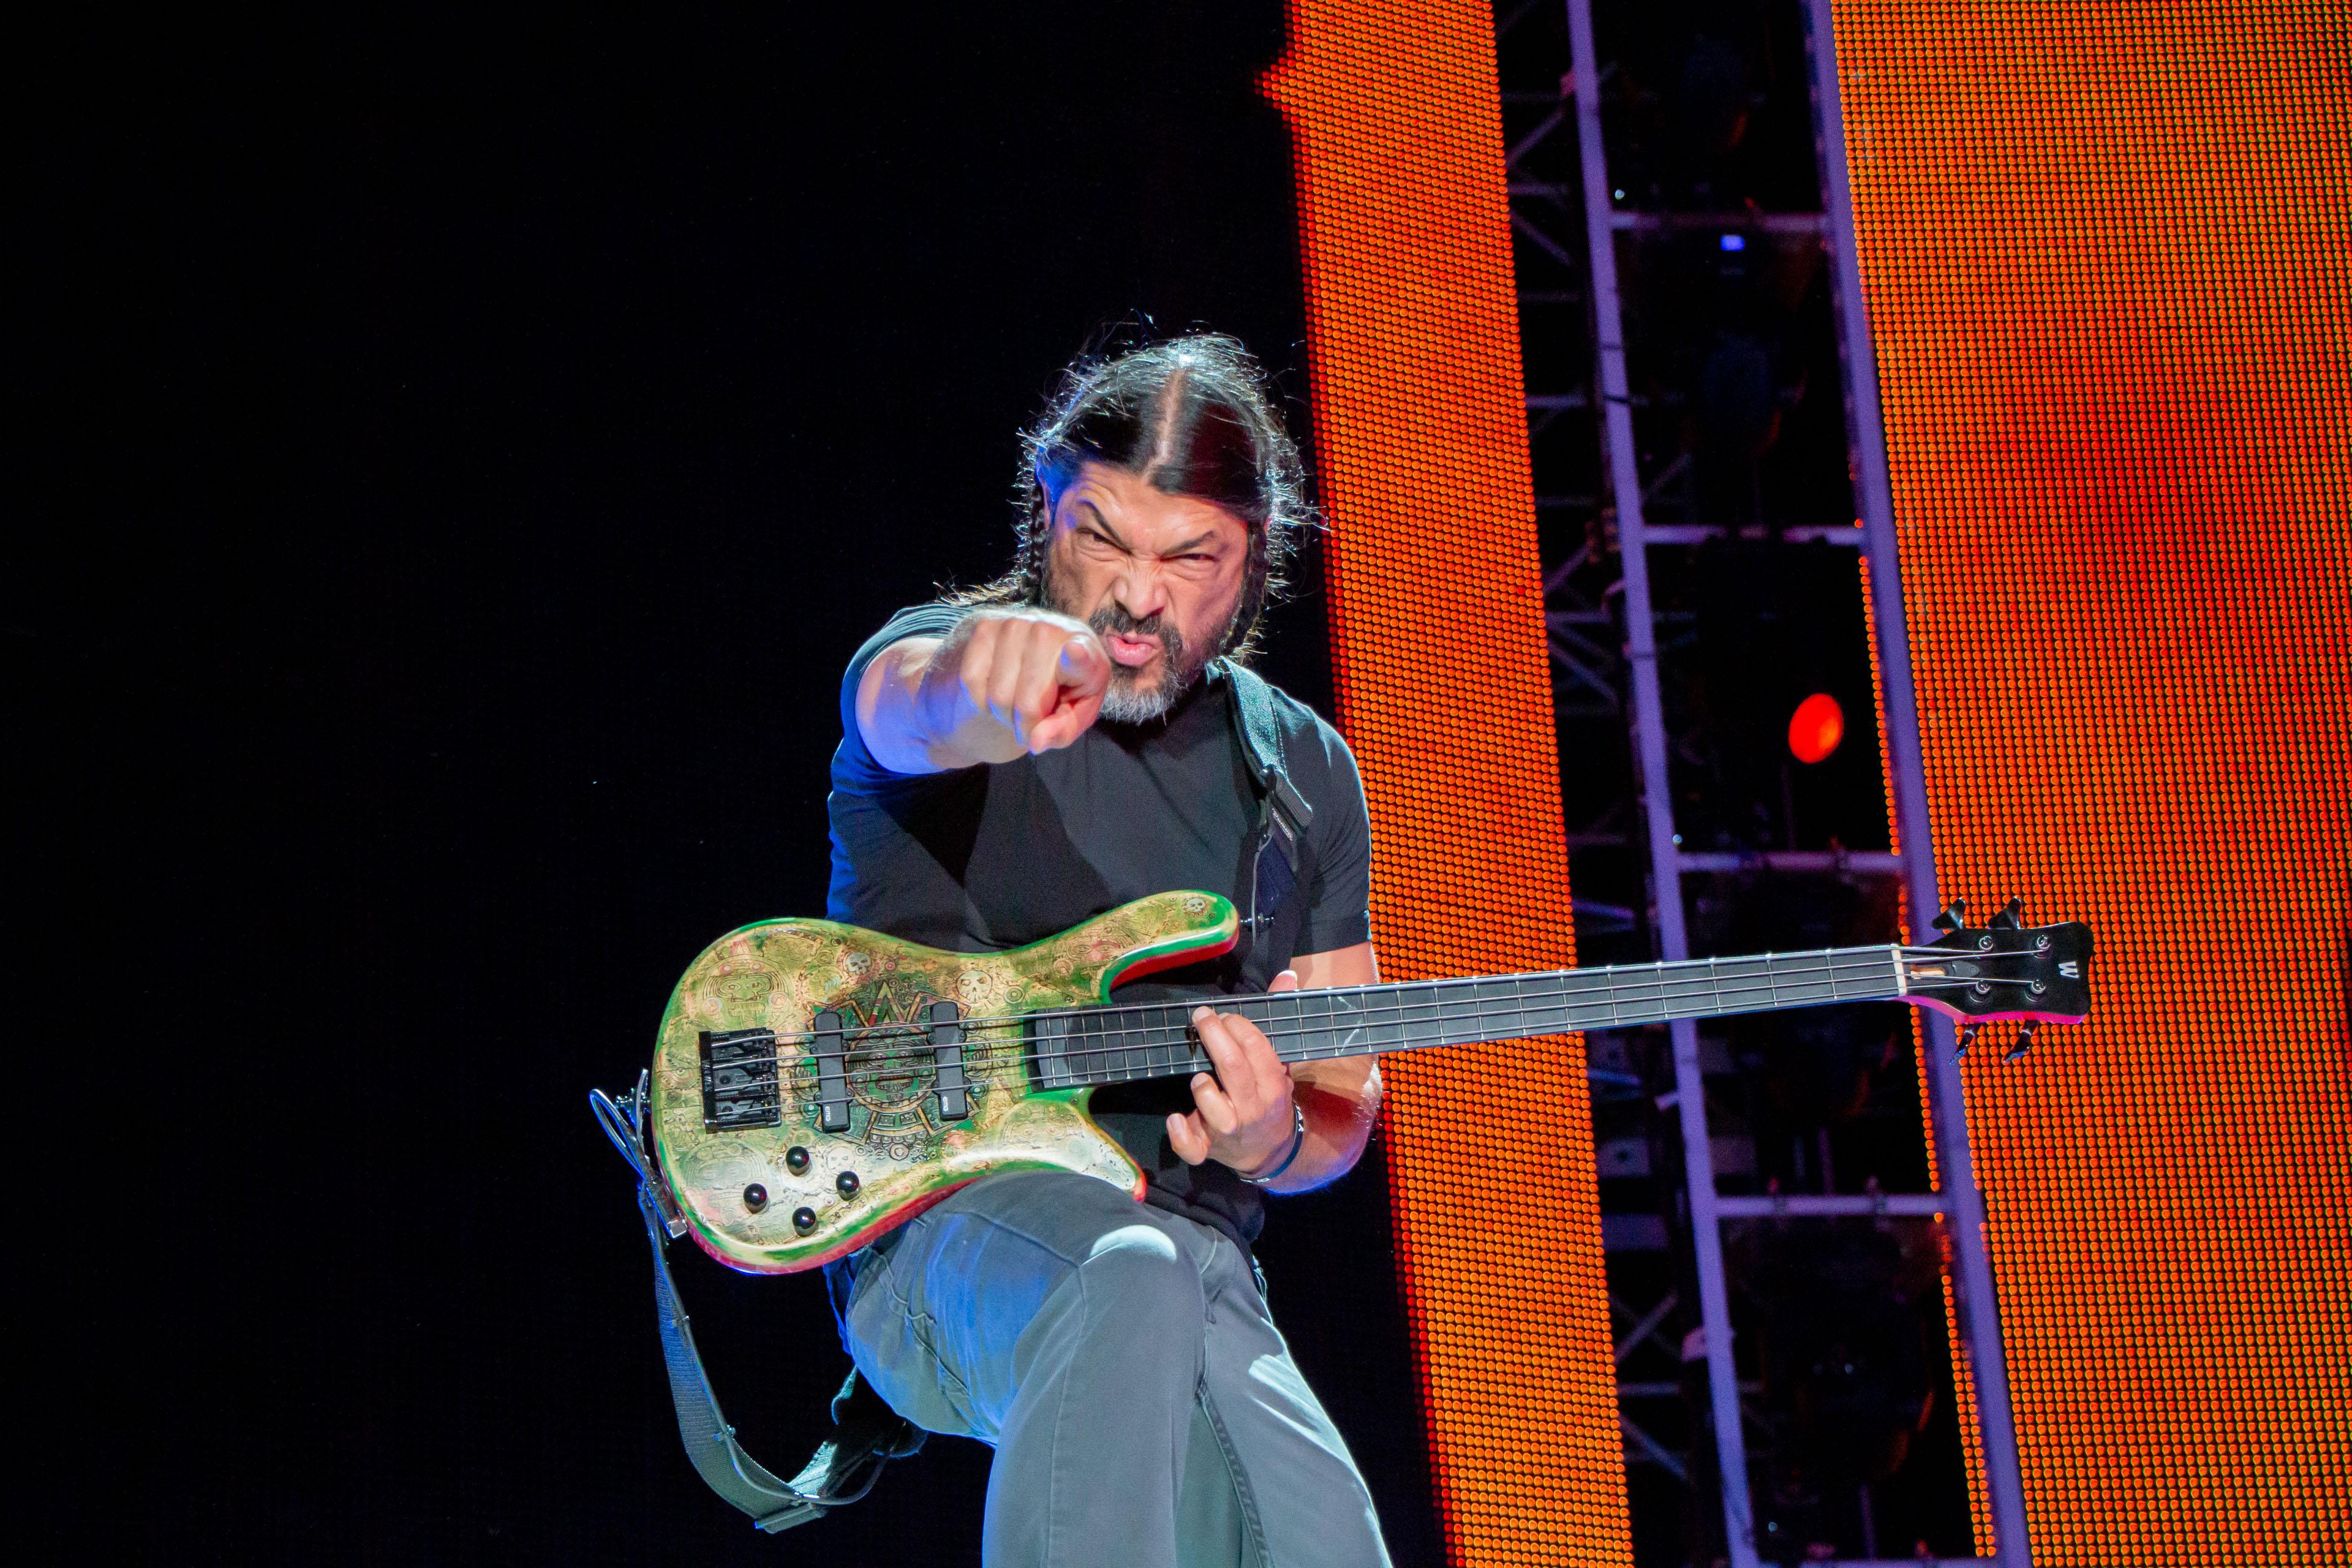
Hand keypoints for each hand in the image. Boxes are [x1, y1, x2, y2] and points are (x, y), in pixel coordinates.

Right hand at [942, 608, 1110, 757]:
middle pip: (1028, 700)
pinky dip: (979, 699)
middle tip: (1030, 723)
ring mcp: (1016, 624)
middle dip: (1024, 724)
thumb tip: (1035, 742)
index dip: (1077, 657)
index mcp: (1087, 652)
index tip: (1075, 651)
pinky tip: (995, 689)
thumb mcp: (1072, 718)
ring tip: (1015, 705)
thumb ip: (1060, 732)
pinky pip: (971, 679)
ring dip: (1002, 714)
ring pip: (997, 694)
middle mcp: (1052, 631)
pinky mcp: (985, 625)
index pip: (1082, 656)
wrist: (1030, 663)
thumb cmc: (1061, 694)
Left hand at [1166, 970, 1301, 1175]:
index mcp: (1273, 1085)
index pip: (1258, 1049)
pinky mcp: (1208, 1149)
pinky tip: (1175, 1117)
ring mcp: (1230, 1131)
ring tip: (1198, 1074)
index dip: (1239, 1026)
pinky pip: (1193, 1148)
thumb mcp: (1278, 1064)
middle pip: (1233, 1069)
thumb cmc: (1267, 1098)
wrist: (1269, 1151)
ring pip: (1214, 1110)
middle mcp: (1253, 1108)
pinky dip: (1181, 1135)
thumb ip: (1275, 1020)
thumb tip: (1287, 975)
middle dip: (1214, 1037)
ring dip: (1203, 1087)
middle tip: (1202, 1017)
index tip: (1223, 1014)